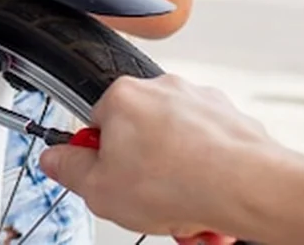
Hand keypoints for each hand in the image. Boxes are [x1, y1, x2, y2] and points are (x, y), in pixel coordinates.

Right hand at [38, 75, 276, 239]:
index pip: (95, 126)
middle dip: (144, 175)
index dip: (100, 162)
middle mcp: (162, 89)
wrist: (250, 188)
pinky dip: (208, 179)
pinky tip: (210, 206)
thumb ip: (68, 171)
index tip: (107, 182)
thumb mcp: (99, 190)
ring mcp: (201, 102)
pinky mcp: (233, 121)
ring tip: (186, 214)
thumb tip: (53, 159)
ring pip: (177, 149)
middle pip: (138, 138)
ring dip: (178, 183)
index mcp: (122, 96)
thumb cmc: (179, 184)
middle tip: (149, 204)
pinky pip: (210, 153)